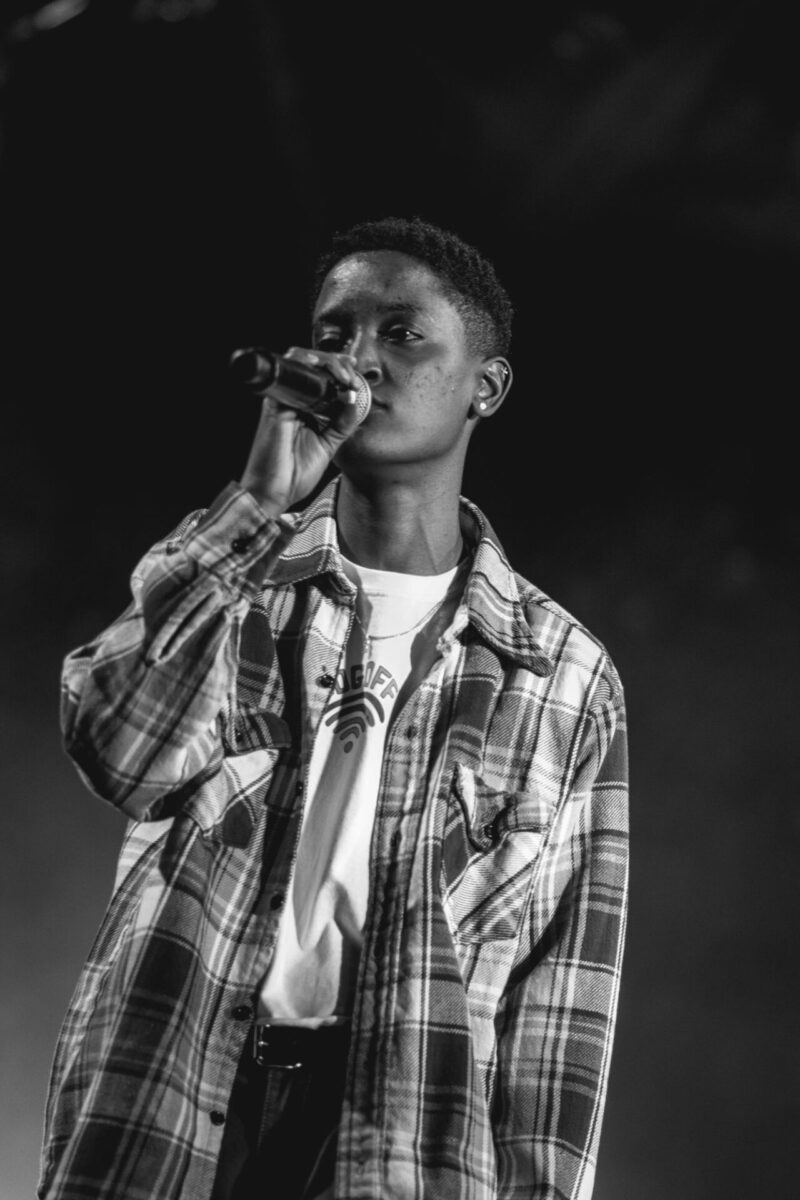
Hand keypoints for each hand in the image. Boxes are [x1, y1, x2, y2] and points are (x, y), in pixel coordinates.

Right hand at [239, 347, 362, 515]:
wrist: (273, 493)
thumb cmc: (294, 474)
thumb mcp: (328, 445)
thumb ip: (342, 423)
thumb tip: (355, 399)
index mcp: (304, 410)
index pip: (321, 380)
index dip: (339, 370)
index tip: (356, 375)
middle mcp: (292, 401)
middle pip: (312, 366)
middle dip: (336, 363)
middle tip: (352, 374)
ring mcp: (282, 401)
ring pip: (300, 363)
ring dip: (326, 362)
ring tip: (344, 373)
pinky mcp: (275, 405)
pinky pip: (288, 375)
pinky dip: (303, 364)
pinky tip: (319, 366)